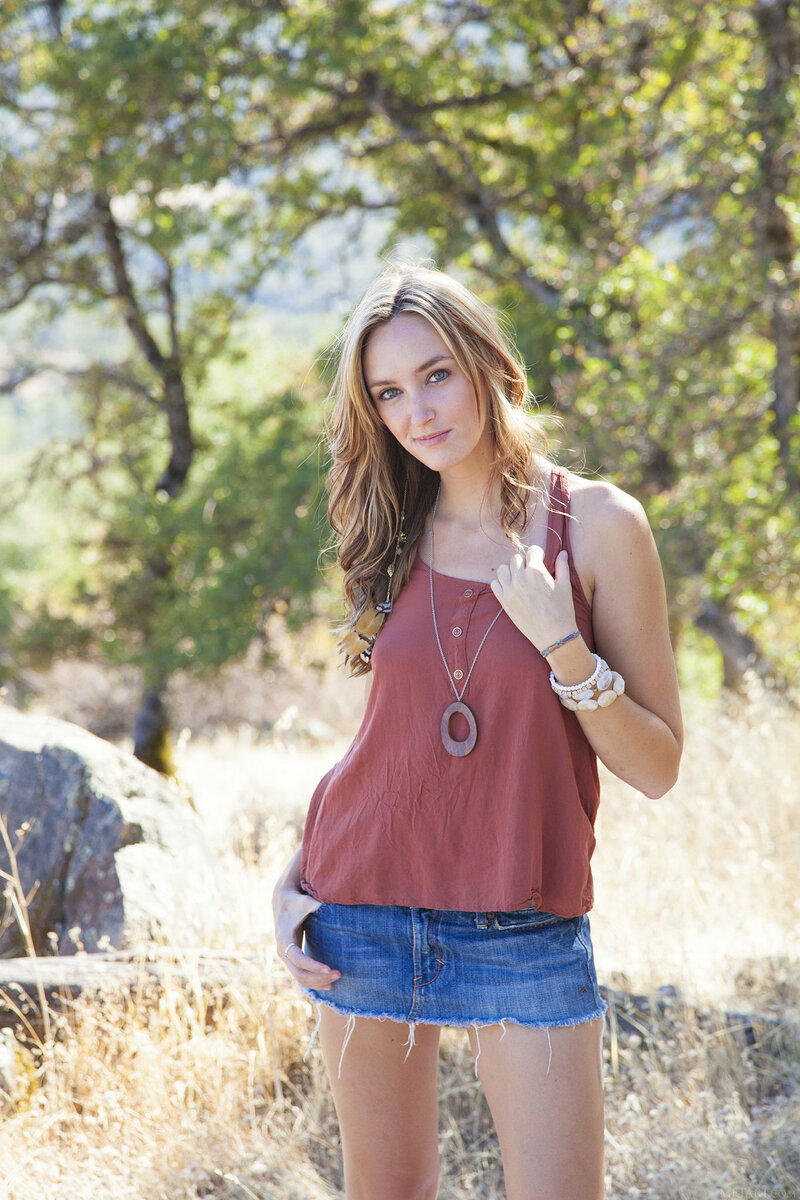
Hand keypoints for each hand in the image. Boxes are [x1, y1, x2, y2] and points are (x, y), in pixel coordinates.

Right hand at [272, 854, 340, 990]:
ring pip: (300, 978)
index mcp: (285, 938)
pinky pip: (301, 976)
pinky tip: (328, 984)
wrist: (283, 902)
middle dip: (319, 977)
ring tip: (336, 979)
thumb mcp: (306, 901)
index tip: (329, 968)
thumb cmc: (297, 901)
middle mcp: (282, 951)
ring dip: (318, 981)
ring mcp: (285, 957)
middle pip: (300, 973)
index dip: (313, 966)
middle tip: (338, 974)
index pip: (298, 959)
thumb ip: (318, 904)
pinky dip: (314, 981)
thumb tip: (335, 903)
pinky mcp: (291, 959)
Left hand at [490, 547, 576, 651]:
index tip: (540, 559)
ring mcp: (510, 590)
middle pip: (516, 559)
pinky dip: (501, 583)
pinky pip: (495, 584)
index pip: (531, 551)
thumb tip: (563, 553)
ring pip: (502, 569)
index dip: (537, 553)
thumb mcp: (565, 586)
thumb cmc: (563, 610)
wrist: (554, 635)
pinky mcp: (504, 602)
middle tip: (530, 571)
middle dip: (524, 562)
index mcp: (536, 571)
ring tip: (519, 577)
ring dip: (510, 570)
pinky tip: (511, 587)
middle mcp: (520, 578)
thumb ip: (562, 566)